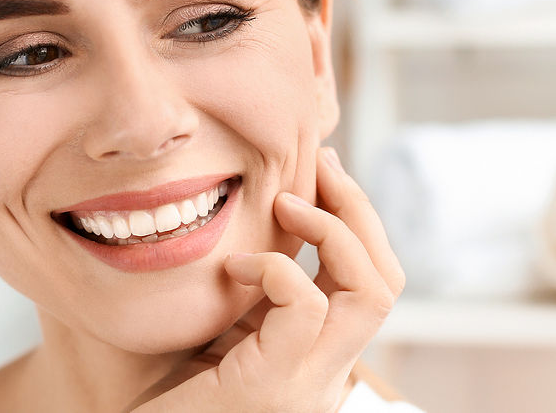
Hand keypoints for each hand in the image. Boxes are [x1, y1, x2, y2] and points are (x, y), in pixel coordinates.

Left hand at [127, 148, 405, 412]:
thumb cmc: (168, 393)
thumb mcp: (226, 328)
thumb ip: (257, 291)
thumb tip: (271, 214)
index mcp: (322, 358)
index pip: (377, 282)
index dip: (360, 221)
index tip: (321, 174)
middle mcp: (327, 375)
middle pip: (387, 280)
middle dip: (358, 210)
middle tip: (319, 166)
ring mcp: (305, 385)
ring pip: (370, 292)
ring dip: (332, 229)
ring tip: (285, 204)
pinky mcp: (268, 387)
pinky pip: (303, 307)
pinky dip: (275, 268)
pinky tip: (235, 266)